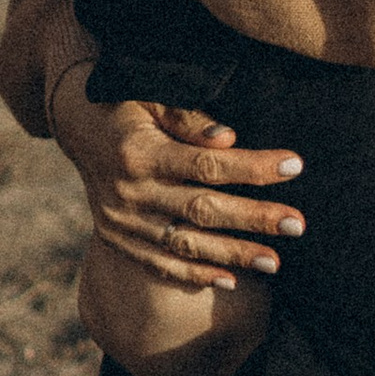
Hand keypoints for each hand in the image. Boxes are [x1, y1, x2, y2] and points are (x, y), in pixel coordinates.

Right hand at [47, 58, 304, 295]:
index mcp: (141, 152)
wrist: (77, 124)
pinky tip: (230, 280)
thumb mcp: (154, 95)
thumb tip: (229, 140)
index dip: (252, 168)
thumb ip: (189, 120)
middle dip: (253, 219)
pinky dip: (194, 274)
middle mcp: (129, 192)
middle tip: (297, 225)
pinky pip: (158, 263)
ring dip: (232, 254)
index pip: (207, 165)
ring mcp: (121, 221)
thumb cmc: (129, 102)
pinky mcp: (117, 238)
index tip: (294, 167)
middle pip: (202, 209)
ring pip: (184, 244)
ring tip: (275, 261)